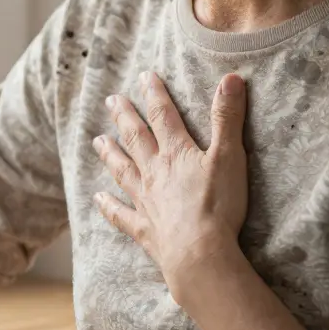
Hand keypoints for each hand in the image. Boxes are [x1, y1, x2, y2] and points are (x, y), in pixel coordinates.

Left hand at [91, 72, 248, 300]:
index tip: (145, 77)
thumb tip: (230, 78)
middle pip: (136, 139)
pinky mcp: (143, 228)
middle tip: (110, 101)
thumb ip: (228, 118)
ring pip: (123, 171)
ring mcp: (145, 201)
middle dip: (124, 117)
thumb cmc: (217, 205)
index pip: (163, 116)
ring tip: (97, 140)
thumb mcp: (229, 156)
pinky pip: (120, 214)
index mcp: (176, 154)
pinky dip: (108, 205)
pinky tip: (98, 198)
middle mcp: (154, 173)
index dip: (155, 94)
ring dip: (110, 154)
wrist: (199, 252)